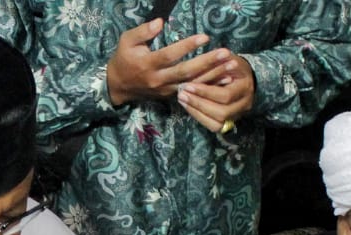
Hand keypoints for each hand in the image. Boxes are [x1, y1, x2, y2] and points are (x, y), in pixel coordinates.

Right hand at [106, 19, 231, 105]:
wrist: (119, 86)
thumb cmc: (124, 58)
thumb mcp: (127, 41)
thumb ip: (143, 31)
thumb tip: (160, 22)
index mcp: (147, 64)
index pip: (170, 55)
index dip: (187, 46)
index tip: (205, 37)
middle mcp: (159, 79)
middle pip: (186, 72)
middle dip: (207, 63)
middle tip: (225, 53)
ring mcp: (167, 90)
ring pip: (193, 83)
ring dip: (213, 75)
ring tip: (231, 65)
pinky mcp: (172, 95)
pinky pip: (193, 90)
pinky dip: (209, 85)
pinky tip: (224, 79)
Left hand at [176, 54, 254, 133]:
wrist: (245, 77)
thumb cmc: (232, 65)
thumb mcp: (226, 59)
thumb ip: (215, 63)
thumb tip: (200, 64)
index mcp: (245, 87)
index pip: (226, 95)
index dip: (205, 92)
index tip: (188, 86)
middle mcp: (245, 104)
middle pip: (222, 113)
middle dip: (199, 104)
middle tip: (181, 95)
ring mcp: (238, 115)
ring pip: (218, 124)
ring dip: (197, 113)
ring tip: (182, 100)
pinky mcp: (230, 121)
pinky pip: (215, 126)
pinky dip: (200, 118)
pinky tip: (189, 107)